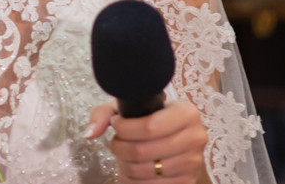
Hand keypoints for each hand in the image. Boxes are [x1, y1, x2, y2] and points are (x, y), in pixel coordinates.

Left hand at [85, 99, 207, 183]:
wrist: (176, 137)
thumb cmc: (150, 118)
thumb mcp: (131, 107)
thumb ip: (105, 114)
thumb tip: (89, 134)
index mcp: (187, 112)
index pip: (149, 126)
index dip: (124, 129)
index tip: (117, 125)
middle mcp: (195, 137)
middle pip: (142, 151)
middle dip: (120, 148)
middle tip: (116, 143)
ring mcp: (193, 163)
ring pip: (144, 171)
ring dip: (124, 165)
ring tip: (123, 156)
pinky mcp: (187, 182)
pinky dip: (133, 181)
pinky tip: (130, 170)